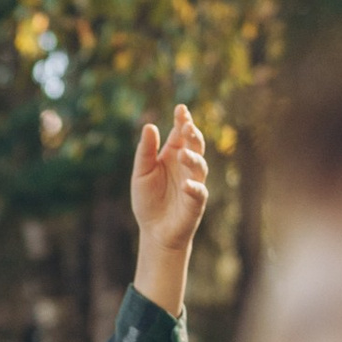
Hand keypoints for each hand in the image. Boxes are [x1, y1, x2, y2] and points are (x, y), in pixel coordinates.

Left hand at [130, 102, 209, 316]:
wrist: (154, 232)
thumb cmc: (148, 200)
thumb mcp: (141, 173)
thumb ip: (145, 151)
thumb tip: (150, 126)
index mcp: (173, 155)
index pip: (180, 134)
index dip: (183, 121)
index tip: (181, 109)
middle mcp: (186, 166)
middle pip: (195, 145)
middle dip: (193, 135)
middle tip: (187, 126)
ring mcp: (193, 183)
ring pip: (199, 166)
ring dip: (192, 159)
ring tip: (182, 155)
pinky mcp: (195, 203)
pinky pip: (199, 193)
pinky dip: (194, 188)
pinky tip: (186, 185)